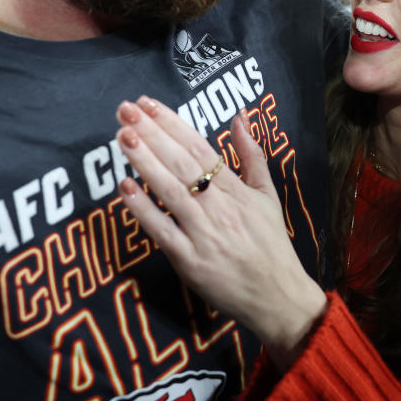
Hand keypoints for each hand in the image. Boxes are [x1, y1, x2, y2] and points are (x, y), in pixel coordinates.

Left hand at [115, 97, 326, 369]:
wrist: (278, 296)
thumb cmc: (271, 245)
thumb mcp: (267, 194)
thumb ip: (252, 155)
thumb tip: (240, 116)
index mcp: (236, 189)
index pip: (199, 148)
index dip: (172, 124)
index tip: (148, 104)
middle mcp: (219, 207)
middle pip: (182, 163)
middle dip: (152, 134)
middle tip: (126, 111)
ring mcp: (203, 234)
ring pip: (170, 191)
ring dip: (145, 162)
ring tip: (123, 137)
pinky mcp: (190, 261)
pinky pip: (163, 231)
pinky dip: (143, 209)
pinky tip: (124, 188)